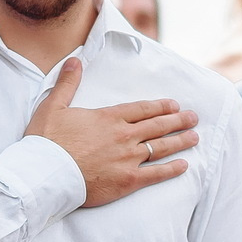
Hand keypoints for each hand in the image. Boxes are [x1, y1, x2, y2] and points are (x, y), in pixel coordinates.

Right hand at [26, 58, 196, 207]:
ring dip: (180, 141)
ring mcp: (128, 159)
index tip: (174, 105)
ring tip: (194, 137)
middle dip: (178, 120)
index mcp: (109, 118)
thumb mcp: (53, 106)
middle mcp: (124, 136)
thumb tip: (74, 60)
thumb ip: (67, 83)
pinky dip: (172, 170)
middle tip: (193, 118)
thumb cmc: (47, 141)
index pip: (142, 109)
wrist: (46, 173)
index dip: (160, 107)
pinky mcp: (128, 181)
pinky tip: (184, 166)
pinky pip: (156, 174)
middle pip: (157, 126)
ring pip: (161, 147)